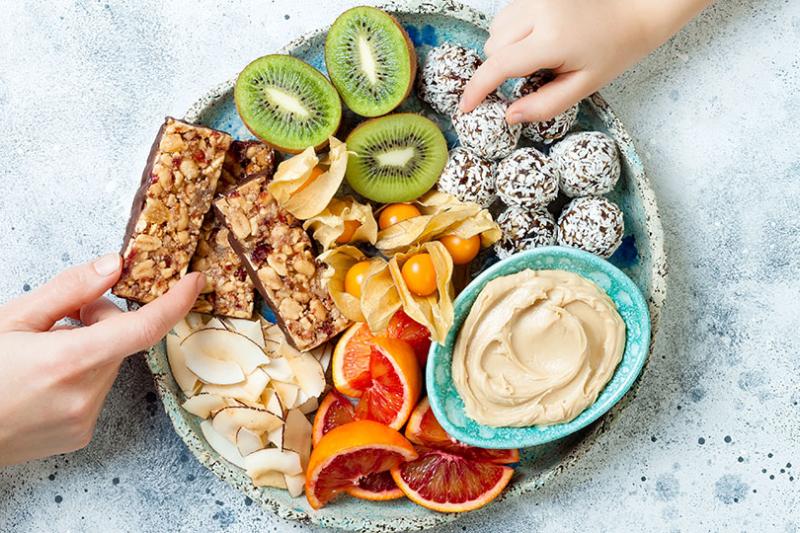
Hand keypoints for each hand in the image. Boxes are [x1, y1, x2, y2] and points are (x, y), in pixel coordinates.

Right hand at [0, 253, 203, 465]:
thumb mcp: (12, 318)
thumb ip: (69, 290)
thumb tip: (114, 266)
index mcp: (68, 362)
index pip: (142, 329)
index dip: (175, 303)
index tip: (194, 282)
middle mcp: (83, 396)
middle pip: (120, 342)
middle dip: (101, 322)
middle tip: (63, 319)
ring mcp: (83, 421)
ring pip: (108, 367)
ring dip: (89, 351)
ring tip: (43, 354)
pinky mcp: (80, 435)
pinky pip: (96, 392)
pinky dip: (81, 378)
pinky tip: (45, 381)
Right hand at [460, 0, 710, 122]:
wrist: (638, 8)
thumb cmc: (615, 50)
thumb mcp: (584, 87)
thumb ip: (544, 105)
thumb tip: (508, 116)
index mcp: (552, 40)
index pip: (499, 66)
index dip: (477, 90)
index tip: (465, 108)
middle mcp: (539, 12)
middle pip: (492, 47)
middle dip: (501, 68)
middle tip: (532, 75)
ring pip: (496, 29)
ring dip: (506, 48)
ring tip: (538, 54)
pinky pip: (508, 14)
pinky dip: (514, 30)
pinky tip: (539, 36)